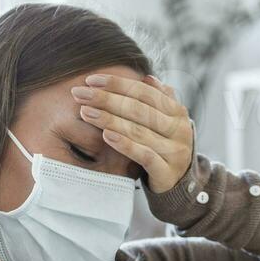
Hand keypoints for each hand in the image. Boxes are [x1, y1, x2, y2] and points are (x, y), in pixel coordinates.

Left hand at [73, 74, 193, 194]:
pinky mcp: (167, 171)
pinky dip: (125, 144)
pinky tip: (106, 136)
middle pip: (138, 109)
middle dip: (106, 99)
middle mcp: (179, 129)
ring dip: (109, 119)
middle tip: (79, 94)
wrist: (178, 183)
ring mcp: (175, 151)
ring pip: (139, 131)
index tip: (90, 80)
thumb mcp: (164, 121)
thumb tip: (147, 77)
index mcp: (177, 112)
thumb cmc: (164, 146)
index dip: (117, 84)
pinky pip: (144, 155)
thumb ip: (158, 100)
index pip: (144, 91)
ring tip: (85, 112)